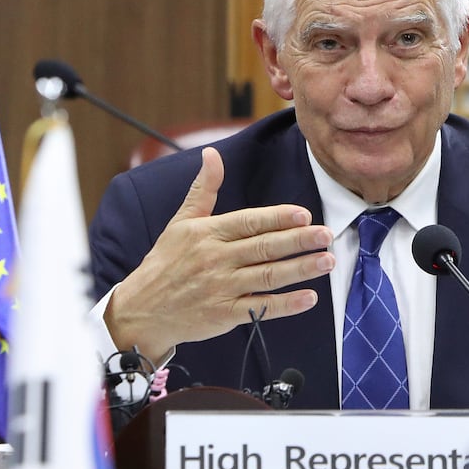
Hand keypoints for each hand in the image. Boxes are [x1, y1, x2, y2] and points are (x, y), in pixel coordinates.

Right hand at [105, 147, 333, 360]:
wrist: (142, 309)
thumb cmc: (165, 262)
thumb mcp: (181, 221)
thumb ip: (203, 189)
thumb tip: (211, 154)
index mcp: (207, 233)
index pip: (248, 222)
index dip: (277, 218)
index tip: (304, 214)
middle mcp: (215, 259)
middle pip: (263, 248)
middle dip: (298, 241)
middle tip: (326, 234)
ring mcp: (221, 288)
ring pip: (267, 276)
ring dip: (300, 269)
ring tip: (327, 261)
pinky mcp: (224, 314)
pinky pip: (260, 308)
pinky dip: (285, 305)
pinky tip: (309, 297)